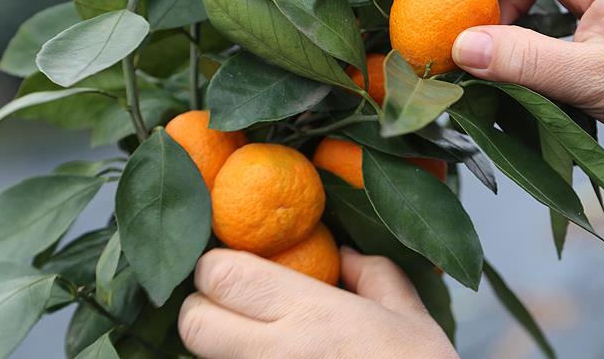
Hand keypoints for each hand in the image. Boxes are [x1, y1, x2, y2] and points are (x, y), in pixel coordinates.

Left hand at [178, 247, 457, 358]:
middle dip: (205, 307)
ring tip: (260, 341)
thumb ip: (374, 276)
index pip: (220, 275)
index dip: (219, 265)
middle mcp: (273, 355)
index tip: (238, 265)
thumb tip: (344, 254)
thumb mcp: (410, 319)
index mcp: (310, 314)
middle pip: (193, 323)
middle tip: (235, 305)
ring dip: (220, 347)